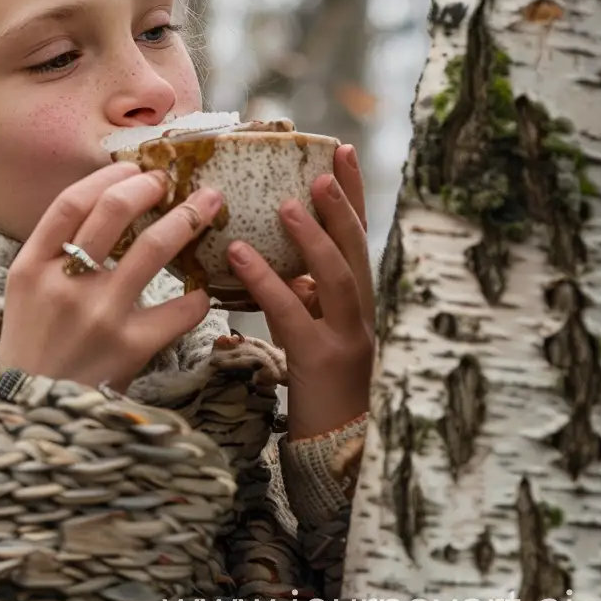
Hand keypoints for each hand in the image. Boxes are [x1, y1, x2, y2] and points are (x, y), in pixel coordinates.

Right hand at [0, 162, 220, 394]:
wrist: (35, 419)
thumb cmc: (32, 349)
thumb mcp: (24, 294)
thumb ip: (53, 256)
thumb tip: (102, 212)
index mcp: (30, 266)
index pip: (70, 203)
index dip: (106, 177)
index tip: (133, 168)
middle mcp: (64, 284)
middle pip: (111, 213)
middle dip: (148, 187)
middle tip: (171, 181)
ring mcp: (100, 315)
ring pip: (152, 249)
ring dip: (186, 220)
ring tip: (208, 207)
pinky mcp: (132, 348)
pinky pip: (180, 310)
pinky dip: (199, 296)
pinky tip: (205, 292)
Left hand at [229, 144, 375, 441]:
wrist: (336, 450)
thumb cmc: (320, 385)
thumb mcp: (314, 327)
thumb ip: (304, 291)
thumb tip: (274, 249)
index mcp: (357, 301)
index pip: (357, 237)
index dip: (351, 193)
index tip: (339, 149)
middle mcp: (362, 314)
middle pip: (358, 249)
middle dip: (343, 204)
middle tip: (322, 165)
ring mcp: (347, 338)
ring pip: (338, 278)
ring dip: (313, 237)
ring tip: (286, 203)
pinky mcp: (320, 361)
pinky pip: (293, 314)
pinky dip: (266, 280)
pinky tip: (239, 254)